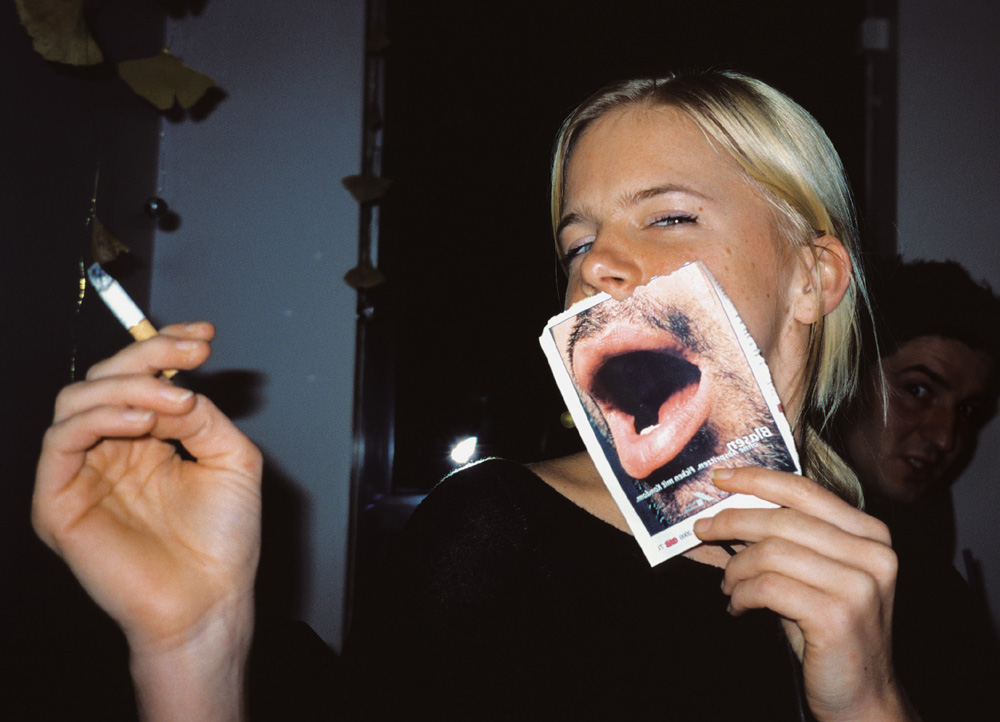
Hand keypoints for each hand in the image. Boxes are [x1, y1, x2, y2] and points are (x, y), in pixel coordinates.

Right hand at [32, 323, 261, 720]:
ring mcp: (82, 475)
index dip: (165, 347)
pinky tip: (143, 422)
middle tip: (190, 355)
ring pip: (78, 400)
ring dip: (129, 387)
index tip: (203, 335)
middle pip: (104, 378)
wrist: (210, 599)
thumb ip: (202, 416)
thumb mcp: (231, 458)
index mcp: (147, 441)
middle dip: (148, 356)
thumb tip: (177, 385)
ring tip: (176, 401)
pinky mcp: (58, 501)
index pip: (140, 378)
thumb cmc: (223, 541)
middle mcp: (110, 451)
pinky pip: (60, 441)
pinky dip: (100, 418)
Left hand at [694, 467, 915, 721]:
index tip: (720, 477)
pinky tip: (737, 606)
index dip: (757, 480)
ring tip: (727, 585)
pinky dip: (741, 594)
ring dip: (735, 568)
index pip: (805, 491)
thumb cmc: (827, 630)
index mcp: (870, 535)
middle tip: (701, 530)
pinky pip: (767, 587)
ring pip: (770, 553)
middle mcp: (872, 554)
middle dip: (732, 521)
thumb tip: (721, 512)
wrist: (862, 694)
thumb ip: (779, 541)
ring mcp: (859, 585)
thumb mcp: (808, 575)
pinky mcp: (837, 615)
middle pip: (782, 519)